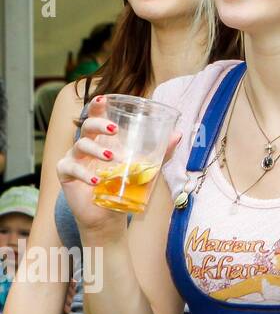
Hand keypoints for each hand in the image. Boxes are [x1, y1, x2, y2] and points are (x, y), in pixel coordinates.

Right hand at [55, 96, 180, 237]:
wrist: (110, 214)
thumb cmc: (124, 185)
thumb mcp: (145, 167)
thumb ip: (161, 152)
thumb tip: (178, 134)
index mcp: (103, 139)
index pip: (97, 116)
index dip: (97, 106)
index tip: (103, 99)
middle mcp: (87, 145)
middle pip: (86, 126)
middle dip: (99, 124)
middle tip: (114, 129)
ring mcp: (74, 158)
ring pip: (80, 145)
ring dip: (96, 149)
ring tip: (112, 157)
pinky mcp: (66, 173)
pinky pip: (71, 168)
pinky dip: (84, 173)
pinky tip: (97, 180)